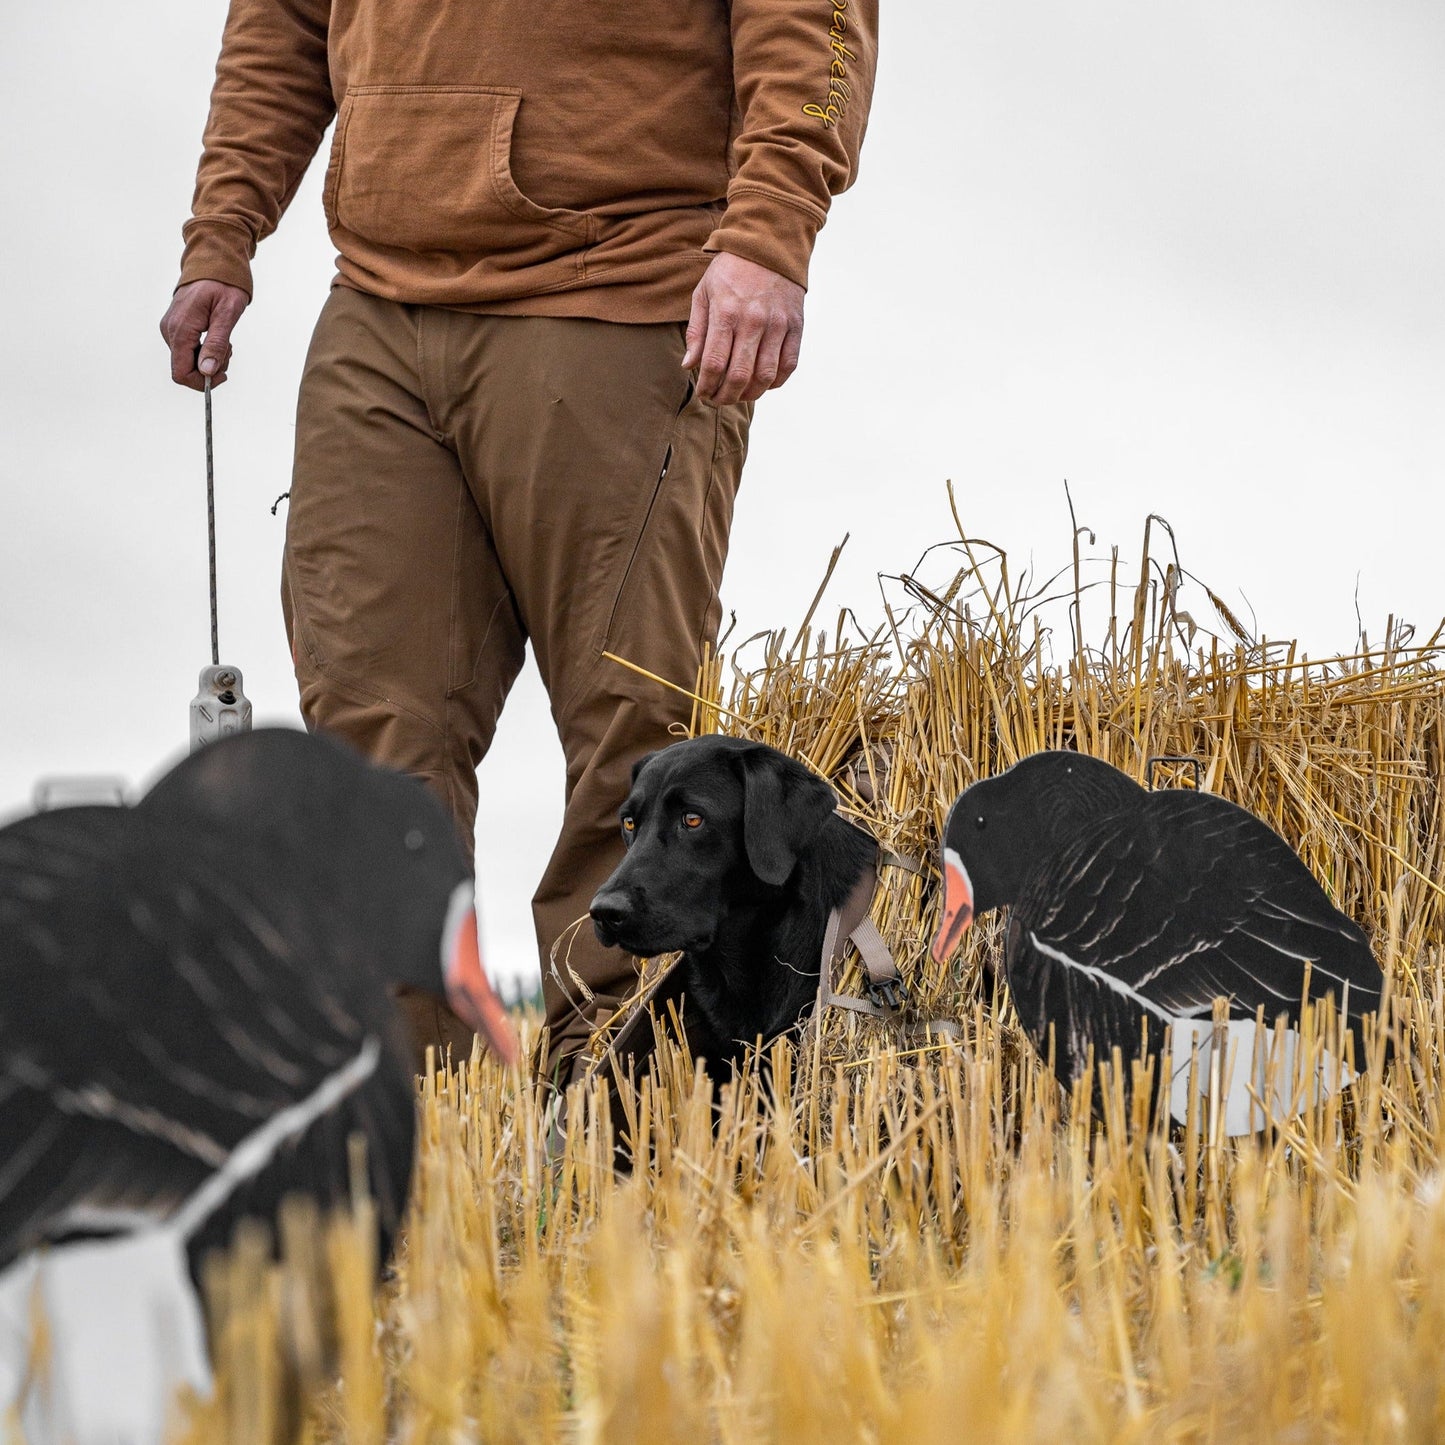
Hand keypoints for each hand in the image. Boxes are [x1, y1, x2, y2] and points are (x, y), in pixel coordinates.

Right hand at [160, 280, 250, 390]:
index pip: (181, 373)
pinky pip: (187, 351)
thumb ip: (216, 344)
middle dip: (209, 368)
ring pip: (187, 362)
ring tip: (224, 340)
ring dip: (209, 359)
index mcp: (181, 329)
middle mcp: (170, 331)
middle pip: (185, 370)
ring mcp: (170, 329)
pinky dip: (204, 351)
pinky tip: (215, 335)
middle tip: (228, 349)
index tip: (223, 373)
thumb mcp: (227, 315)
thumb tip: (206, 371)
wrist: (212, 262)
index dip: (202, 382)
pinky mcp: (174, 328)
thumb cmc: (223, 285)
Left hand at [682, 253, 804, 406]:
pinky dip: (775, 382)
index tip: (703, 394)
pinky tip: (763, 383)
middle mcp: (753, 321)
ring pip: (765, 377)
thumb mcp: (704, 293)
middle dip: (725, 397)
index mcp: (726, 313)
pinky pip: (788, 366)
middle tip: (718, 400)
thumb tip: (688, 365)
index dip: (707, 387)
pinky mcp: (796, 326)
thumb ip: (696, 331)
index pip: (714, 364)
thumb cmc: (730, 270)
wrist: (769, 243)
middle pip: (739, 376)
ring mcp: (777, 324)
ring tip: (739, 395)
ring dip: (750, 395)